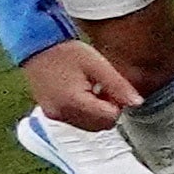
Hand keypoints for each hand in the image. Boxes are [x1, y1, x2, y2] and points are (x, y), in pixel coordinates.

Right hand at [24, 37, 139, 132]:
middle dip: (108, 110)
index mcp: (74, 103)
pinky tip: (80, 92)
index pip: (110, 118)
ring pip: (89, 126)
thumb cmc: (66, 52)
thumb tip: (137, 103)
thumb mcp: (97, 64)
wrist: (36, 47)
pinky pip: (75, 121)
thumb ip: (118, 85)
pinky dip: (83, 112)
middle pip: (100, 126)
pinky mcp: (50, 113)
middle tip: (102, 87)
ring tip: (90, 88)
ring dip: (96, 113)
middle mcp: (62, 114)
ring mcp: (54, 115)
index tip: (110, 86)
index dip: (117, 103)